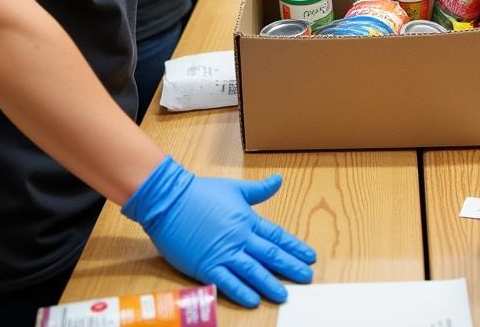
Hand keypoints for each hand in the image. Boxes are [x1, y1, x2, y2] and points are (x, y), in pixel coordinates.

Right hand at [123, 156, 314, 307]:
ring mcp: (223, 252)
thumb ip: (258, 190)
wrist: (170, 200)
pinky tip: (253, 300)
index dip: (294, 246)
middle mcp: (239, 237)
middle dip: (290, 267)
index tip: (309, 256)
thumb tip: (279, 180)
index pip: (276, 235)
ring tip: (284, 294)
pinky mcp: (205, 265)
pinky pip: (227, 281)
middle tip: (307, 277)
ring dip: (269, 284)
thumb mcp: (234, 188)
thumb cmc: (201, 192)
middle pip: (269, 255)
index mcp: (247, 219)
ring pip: (252, 271)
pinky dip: (240, 291)